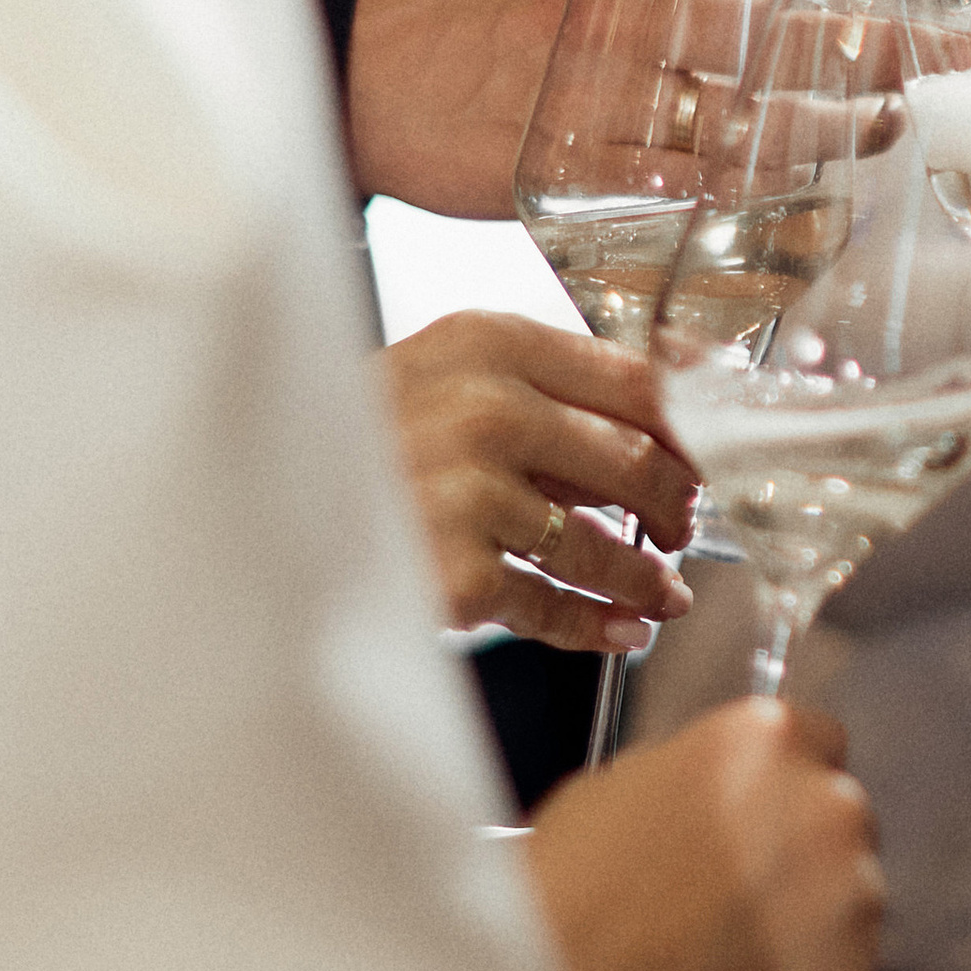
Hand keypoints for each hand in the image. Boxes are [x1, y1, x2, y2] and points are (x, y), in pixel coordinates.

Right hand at [343, 0, 869, 218]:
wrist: (379, 73)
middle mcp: (614, 1)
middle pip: (765, 26)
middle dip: (875, 44)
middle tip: (952, 53)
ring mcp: (595, 90)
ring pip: (740, 118)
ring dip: (832, 127)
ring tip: (894, 124)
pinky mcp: (575, 166)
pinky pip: (683, 185)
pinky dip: (752, 190)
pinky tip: (808, 188)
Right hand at [382, 311, 695, 653]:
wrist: (255, 504)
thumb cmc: (365, 437)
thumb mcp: (446, 374)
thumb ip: (544, 384)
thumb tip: (678, 391)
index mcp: (488, 341)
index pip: (638, 381)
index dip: (692, 428)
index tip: (715, 455)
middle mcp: (483, 408)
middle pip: (636, 462)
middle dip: (678, 505)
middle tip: (683, 526)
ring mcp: (468, 493)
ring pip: (602, 543)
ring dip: (646, 576)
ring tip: (663, 591)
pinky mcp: (454, 573)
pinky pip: (553, 605)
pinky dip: (599, 625)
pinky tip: (622, 630)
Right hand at [492, 702, 884, 970]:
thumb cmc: (560, 906)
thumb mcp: (611, 797)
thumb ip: (688, 780)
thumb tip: (714, 787)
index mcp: (758, 739)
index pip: (812, 731)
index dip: (776, 778)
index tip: (752, 812)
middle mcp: (823, 805)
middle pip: (835, 809)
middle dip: (793, 845)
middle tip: (718, 897)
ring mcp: (846, 893)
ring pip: (846, 889)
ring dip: (804, 914)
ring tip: (714, 958)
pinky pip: (839, 962)